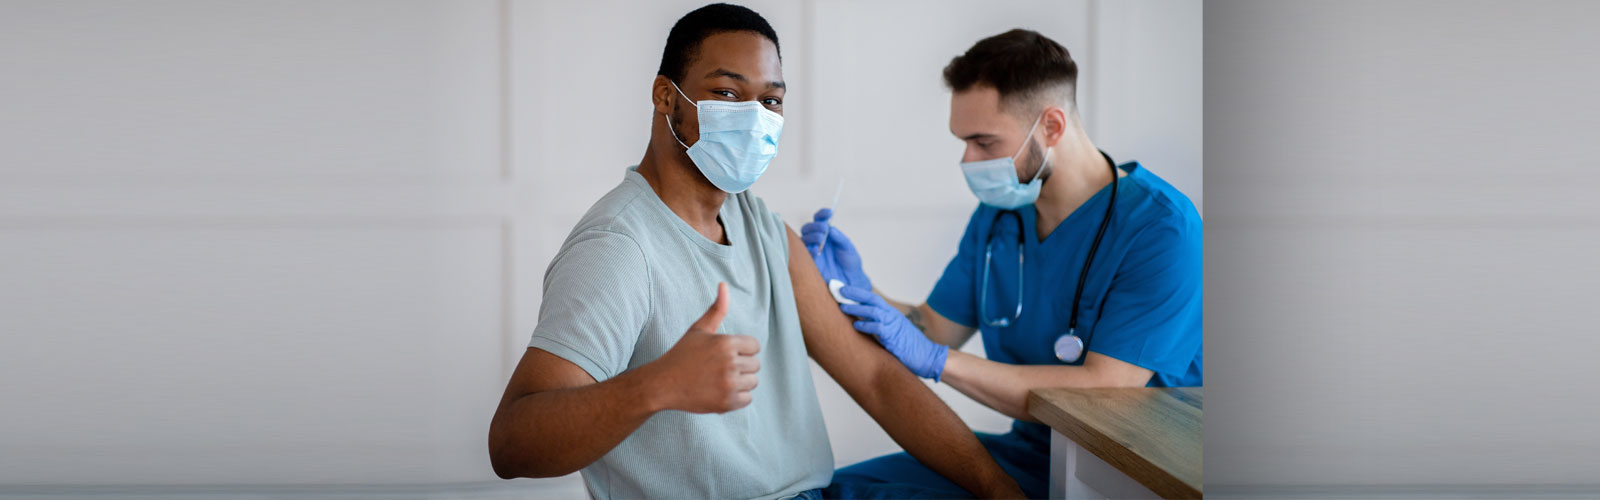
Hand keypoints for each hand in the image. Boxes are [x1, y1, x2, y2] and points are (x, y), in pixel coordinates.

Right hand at [648, 283, 761, 413]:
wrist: (663, 384)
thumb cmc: (682, 354)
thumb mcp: (699, 329)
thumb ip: (716, 309)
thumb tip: (724, 284)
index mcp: (725, 343)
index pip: (755, 346)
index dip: (741, 349)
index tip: (725, 354)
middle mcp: (729, 363)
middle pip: (755, 364)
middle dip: (741, 366)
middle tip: (719, 368)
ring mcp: (728, 384)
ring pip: (753, 382)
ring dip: (740, 382)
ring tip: (720, 379)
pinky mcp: (726, 403)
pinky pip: (747, 399)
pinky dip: (737, 397)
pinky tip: (720, 391)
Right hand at [799, 208, 871, 291]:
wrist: (851, 280)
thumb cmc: (850, 262)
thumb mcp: (848, 248)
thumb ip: (840, 238)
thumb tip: (831, 229)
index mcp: (827, 234)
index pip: (820, 220)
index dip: (822, 215)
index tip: (829, 213)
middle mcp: (817, 240)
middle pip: (808, 228)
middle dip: (815, 226)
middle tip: (824, 229)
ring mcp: (812, 251)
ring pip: (803, 238)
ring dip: (811, 236)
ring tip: (821, 238)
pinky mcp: (810, 262)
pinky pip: (803, 254)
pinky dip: (808, 250)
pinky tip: (815, 250)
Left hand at [838, 285, 948, 380]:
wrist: (927, 356)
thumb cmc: (908, 347)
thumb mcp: (892, 332)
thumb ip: (878, 326)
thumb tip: (859, 323)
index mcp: (891, 314)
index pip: (872, 298)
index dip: (857, 292)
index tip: (843, 289)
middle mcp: (892, 316)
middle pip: (871, 299)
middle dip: (855, 294)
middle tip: (839, 290)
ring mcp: (893, 325)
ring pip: (873, 311)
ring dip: (857, 308)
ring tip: (842, 307)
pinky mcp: (894, 337)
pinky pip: (878, 328)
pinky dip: (866, 326)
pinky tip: (856, 326)